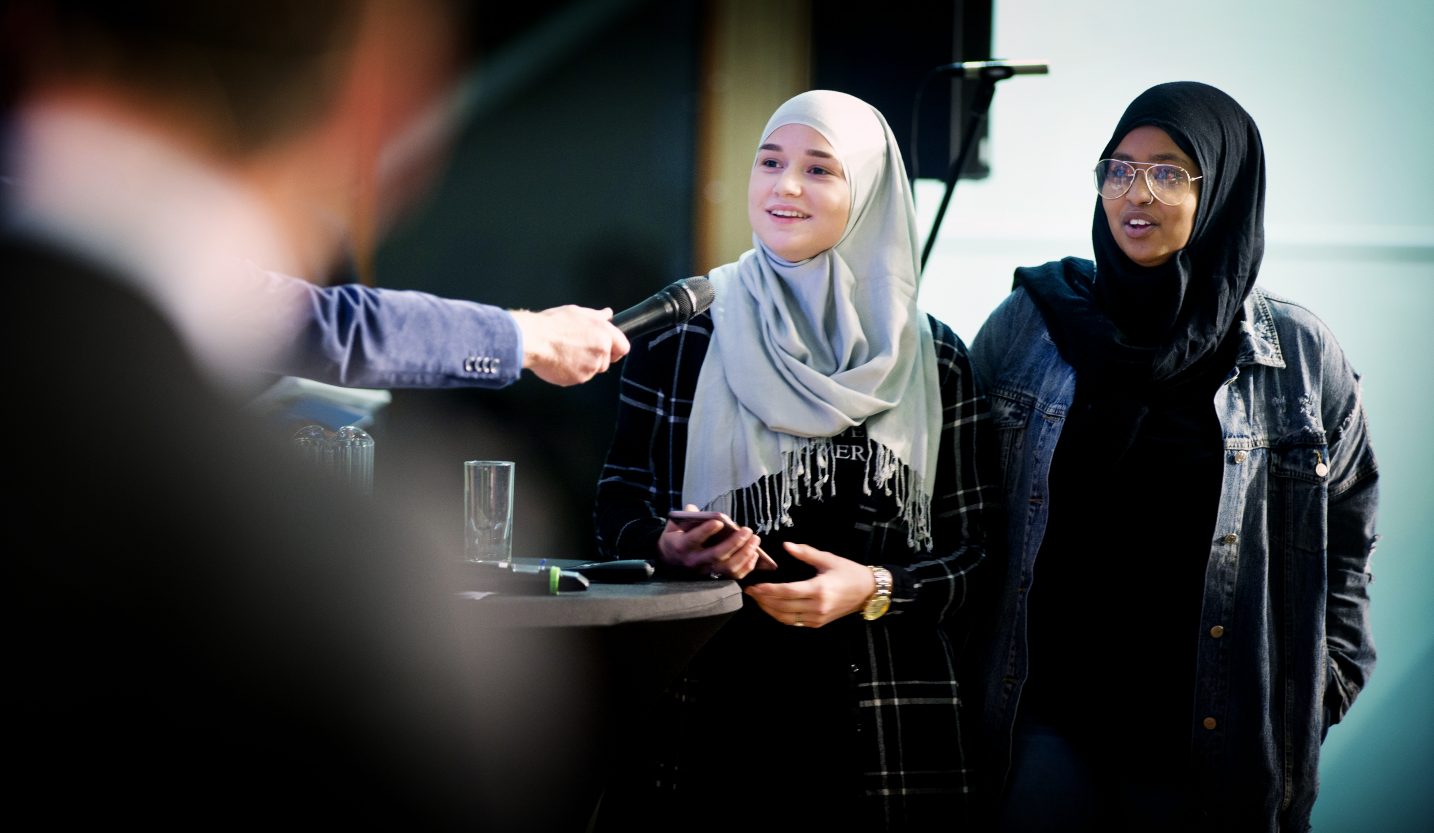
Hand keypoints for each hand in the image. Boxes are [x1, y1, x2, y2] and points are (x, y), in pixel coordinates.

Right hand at [510, 305, 629, 385]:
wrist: (533, 340)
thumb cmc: (551, 325)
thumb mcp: (577, 313)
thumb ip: (596, 316)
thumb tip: (608, 314)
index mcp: (603, 333)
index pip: (623, 347)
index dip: (616, 349)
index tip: (609, 349)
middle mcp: (601, 351)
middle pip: (607, 361)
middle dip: (596, 358)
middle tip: (578, 349)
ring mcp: (590, 367)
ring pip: (592, 370)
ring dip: (583, 365)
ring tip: (566, 353)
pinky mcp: (578, 379)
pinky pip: (579, 378)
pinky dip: (571, 372)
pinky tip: (560, 361)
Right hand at [657, 504, 763, 579]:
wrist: (670, 560)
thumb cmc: (678, 537)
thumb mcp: (675, 525)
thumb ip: (686, 516)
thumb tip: (696, 510)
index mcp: (681, 545)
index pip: (693, 539)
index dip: (706, 531)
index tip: (719, 522)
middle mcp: (693, 561)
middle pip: (716, 554)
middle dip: (735, 542)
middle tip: (747, 530)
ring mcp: (705, 572)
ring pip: (728, 567)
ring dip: (745, 554)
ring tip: (755, 540)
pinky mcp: (715, 579)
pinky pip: (734, 576)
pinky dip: (747, 566)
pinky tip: (755, 553)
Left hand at [744, 542, 875, 627]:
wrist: (868, 592)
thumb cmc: (849, 572)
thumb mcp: (828, 559)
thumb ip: (805, 553)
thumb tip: (786, 545)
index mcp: (818, 589)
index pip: (786, 592)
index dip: (767, 590)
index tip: (753, 586)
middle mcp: (817, 606)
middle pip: (782, 607)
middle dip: (763, 600)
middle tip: (750, 592)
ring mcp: (817, 617)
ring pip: (786, 618)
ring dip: (769, 610)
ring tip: (758, 600)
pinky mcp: (818, 623)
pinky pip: (794, 622)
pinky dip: (780, 616)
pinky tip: (772, 608)